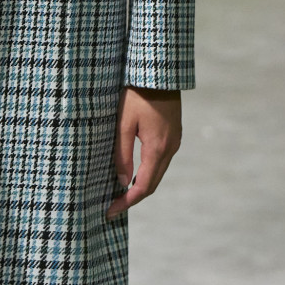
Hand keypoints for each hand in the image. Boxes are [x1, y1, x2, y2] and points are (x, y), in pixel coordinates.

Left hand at [107, 85, 181, 219]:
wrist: (160, 72)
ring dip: (141, 186)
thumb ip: (122, 154)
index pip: (143, 187)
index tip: (110, 212)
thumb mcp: (123, 123)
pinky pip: (161, 162)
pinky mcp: (173, 135)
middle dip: (132, 199)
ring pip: (158, 174)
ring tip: (119, 193)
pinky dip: (148, 173)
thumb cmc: (137, 94)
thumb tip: (121, 181)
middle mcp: (170, 149)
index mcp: (157, 148)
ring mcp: (174, 142)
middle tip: (112, 207)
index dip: (126, 202)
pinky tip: (134, 173)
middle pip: (152, 184)